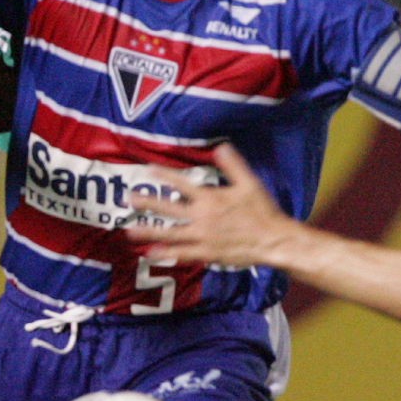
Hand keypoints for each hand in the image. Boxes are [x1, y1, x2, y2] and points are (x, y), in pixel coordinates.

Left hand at [128, 143, 293, 269]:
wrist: (272, 240)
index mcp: (210, 198)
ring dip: (148, 232)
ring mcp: (201, 237)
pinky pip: (181, 253)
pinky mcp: (205, 253)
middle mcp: (201, 217)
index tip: (147, 170)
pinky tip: (150, 254)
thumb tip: (221, 146)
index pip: (182, 184)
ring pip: (170, 234)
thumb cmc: (262, 211)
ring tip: (129, 231)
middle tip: (128, 200)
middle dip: (147, 203)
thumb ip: (233, 165)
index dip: (164, 175)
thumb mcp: (249, 183)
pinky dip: (165, 253)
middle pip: (169, 209)